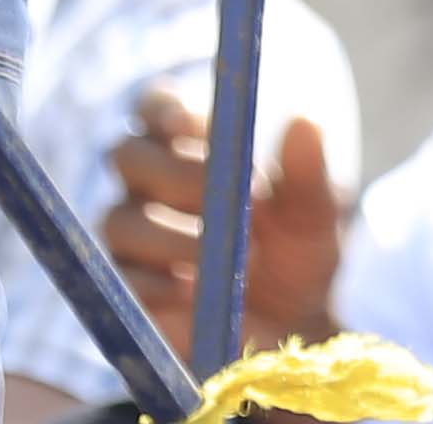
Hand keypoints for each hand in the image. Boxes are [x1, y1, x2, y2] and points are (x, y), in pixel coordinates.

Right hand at [100, 86, 340, 354]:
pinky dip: (157, 284)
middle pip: (128, 155)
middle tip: (227, 197)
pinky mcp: (127, 287)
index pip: (155, 107)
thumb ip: (307, 171)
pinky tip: (193, 291)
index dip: (163, 110)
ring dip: (172, 237)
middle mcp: (149, 181)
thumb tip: (306, 121)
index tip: (188, 123)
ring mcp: (131, 234)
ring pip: (120, 219)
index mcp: (187, 143)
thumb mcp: (312, 213)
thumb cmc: (296, 250)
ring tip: (222, 257)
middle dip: (176, 174)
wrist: (291, 325)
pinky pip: (122, 280)